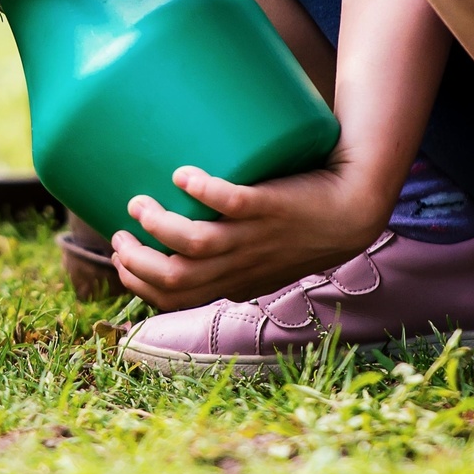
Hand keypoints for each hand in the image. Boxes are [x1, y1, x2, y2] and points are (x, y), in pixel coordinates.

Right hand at [108, 161, 392, 309]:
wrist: (352, 209)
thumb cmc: (301, 229)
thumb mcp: (262, 256)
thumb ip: (226, 255)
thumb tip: (179, 230)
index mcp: (233, 282)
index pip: (173, 299)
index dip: (138, 283)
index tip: (120, 256)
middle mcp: (240, 265)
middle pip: (174, 278)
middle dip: (136, 261)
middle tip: (120, 233)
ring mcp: (254, 236)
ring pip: (196, 245)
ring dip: (159, 226)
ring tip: (140, 202)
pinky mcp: (268, 205)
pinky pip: (231, 202)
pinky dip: (202, 191)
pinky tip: (184, 175)